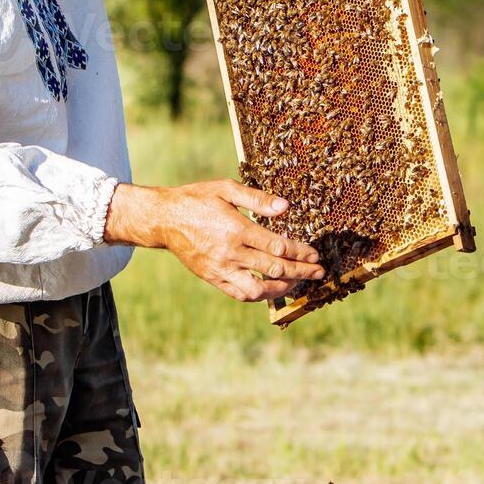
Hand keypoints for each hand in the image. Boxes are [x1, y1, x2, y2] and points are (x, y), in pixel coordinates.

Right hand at [104, 180, 324, 302]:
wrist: (164, 219)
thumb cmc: (197, 199)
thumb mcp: (226, 189)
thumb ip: (257, 198)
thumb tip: (286, 207)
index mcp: (236, 229)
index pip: (277, 246)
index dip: (300, 252)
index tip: (314, 254)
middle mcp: (230, 253)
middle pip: (274, 269)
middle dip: (301, 272)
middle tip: (319, 272)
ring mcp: (220, 269)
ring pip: (258, 288)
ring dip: (282, 288)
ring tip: (297, 283)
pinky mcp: (212, 278)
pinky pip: (240, 293)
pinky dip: (259, 294)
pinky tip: (272, 289)